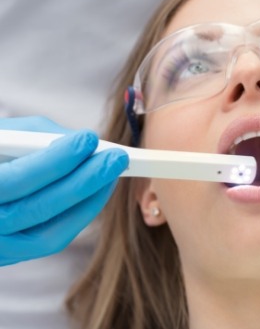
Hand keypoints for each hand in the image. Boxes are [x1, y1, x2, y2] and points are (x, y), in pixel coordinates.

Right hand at [0, 116, 128, 265]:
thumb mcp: (3, 137)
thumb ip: (37, 138)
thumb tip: (82, 144)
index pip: (15, 180)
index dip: (54, 160)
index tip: (89, 138)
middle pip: (39, 208)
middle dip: (84, 180)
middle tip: (116, 157)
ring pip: (50, 233)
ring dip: (89, 200)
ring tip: (112, 172)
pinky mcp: (14, 254)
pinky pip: (53, 239)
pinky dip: (80, 214)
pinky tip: (98, 190)